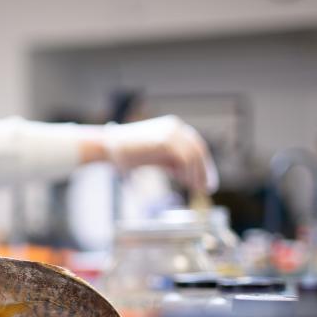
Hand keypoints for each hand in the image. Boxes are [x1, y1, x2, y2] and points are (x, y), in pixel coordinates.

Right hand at [102, 115, 218, 193]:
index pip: (195, 146)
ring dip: (198, 174)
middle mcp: (175, 127)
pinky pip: (185, 158)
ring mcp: (171, 131)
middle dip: (205, 170)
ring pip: (194, 155)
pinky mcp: (166, 140)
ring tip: (196, 189)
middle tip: (207, 188)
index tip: (205, 181)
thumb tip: (187, 175)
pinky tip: (187, 183)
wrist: (109, 146)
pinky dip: (189, 172)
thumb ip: (171, 163)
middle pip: (199, 149)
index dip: (203, 165)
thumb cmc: (126, 154)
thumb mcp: (154, 158)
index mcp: (173, 128)